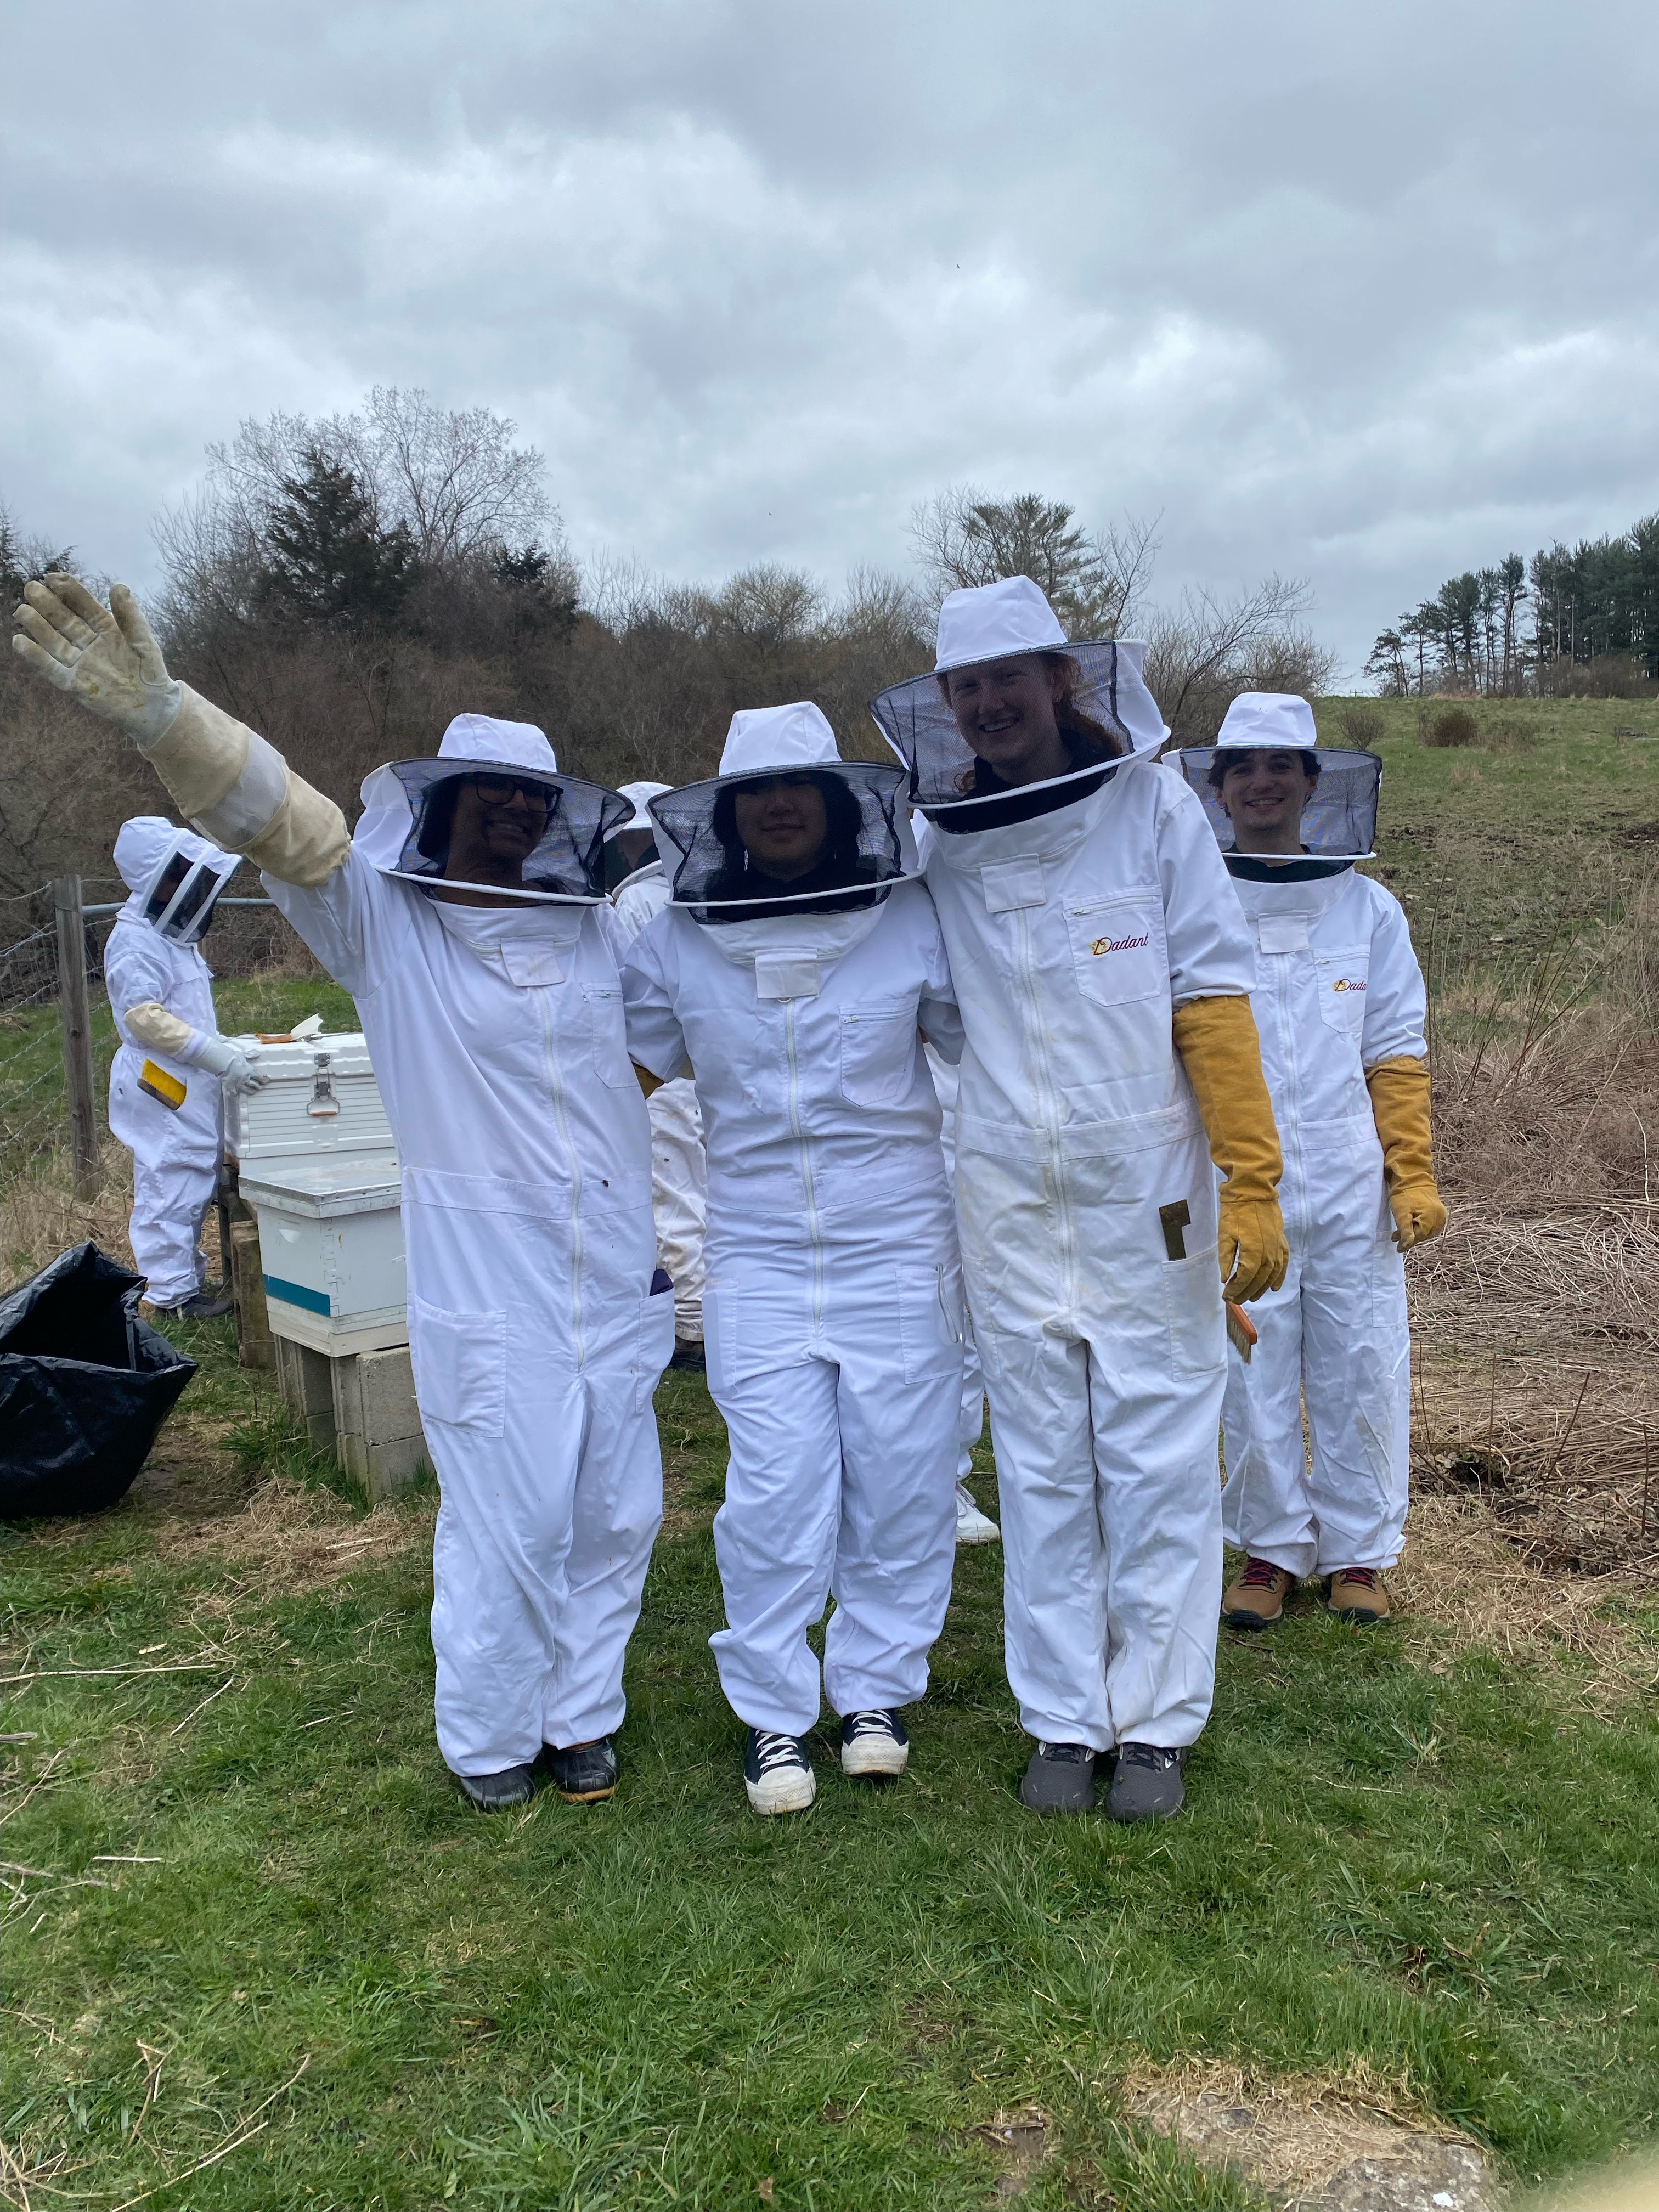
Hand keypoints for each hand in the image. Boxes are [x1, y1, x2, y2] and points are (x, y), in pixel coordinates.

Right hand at [12, 575, 180, 746]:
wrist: (153, 706)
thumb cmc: (150, 672)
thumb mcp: (144, 641)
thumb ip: (131, 617)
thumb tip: (119, 586)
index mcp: (106, 629)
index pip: (85, 606)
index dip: (70, 591)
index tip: (52, 577)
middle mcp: (89, 643)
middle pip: (65, 621)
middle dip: (48, 605)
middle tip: (31, 588)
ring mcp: (81, 663)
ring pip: (55, 642)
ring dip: (38, 627)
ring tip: (23, 611)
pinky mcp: (75, 685)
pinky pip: (53, 670)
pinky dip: (37, 657)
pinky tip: (20, 642)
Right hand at [192, 1034, 267, 1091]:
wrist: (222, 1062)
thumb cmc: (232, 1057)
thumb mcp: (243, 1055)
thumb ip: (250, 1055)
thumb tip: (257, 1053)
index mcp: (250, 1071)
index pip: (261, 1078)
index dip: (265, 1080)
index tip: (266, 1080)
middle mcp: (246, 1078)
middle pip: (256, 1086)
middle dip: (259, 1086)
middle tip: (260, 1086)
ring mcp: (238, 1084)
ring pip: (248, 1091)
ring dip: (251, 1091)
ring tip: (252, 1090)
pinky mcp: (231, 1087)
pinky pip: (235, 1093)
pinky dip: (236, 1093)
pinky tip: (236, 1093)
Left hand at [1219, 1192, 1287, 1302]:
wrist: (1254, 1191)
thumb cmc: (1235, 1211)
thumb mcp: (1225, 1234)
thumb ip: (1226, 1259)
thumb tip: (1226, 1279)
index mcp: (1253, 1251)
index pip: (1245, 1277)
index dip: (1236, 1289)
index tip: (1226, 1296)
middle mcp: (1269, 1253)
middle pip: (1259, 1280)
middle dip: (1247, 1292)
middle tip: (1236, 1300)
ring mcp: (1277, 1248)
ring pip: (1272, 1275)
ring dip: (1262, 1289)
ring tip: (1252, 1297)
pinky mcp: (1282, 1242)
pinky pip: (1283, 1264)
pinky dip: (1280, 1277)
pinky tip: (1274, 1287)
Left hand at [1389, 1184, 1446, 1250]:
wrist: (1413, 1176)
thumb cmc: (1405, 1194)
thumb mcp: (1401, 1213)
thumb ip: (1405, 1231)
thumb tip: (1407, 1246)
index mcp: (1431, 1220)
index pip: (1418, 1238)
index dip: (1406, 1242)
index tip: (1397, 1246)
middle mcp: (1439, 1219)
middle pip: (1423, 1235)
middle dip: (1410, 1237)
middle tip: (1395, 1236)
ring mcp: (1441, 1215)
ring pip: (1427, 1231)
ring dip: (1415, 1232)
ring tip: (1402, 1231)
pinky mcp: (1439, 1211)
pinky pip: (1430, 1224)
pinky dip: (1421, 1227)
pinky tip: (1412, 1224)